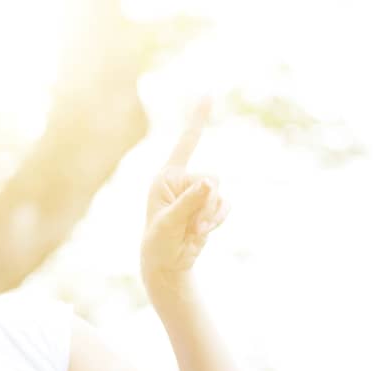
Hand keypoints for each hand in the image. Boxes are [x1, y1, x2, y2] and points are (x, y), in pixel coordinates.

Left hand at [140, 97, 229, 286]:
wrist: (167, 263)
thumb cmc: (159, 242)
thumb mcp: (170, 222)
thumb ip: (190, 201)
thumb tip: (211, 182)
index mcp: (166, 177)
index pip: (186, 144)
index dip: (197, 120)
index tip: (207, 94)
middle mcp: (183, 180)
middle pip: (213, 179)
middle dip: (206, 205)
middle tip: (192, 227)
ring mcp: (198, 193)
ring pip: (221, 193)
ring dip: (212, 216)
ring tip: (194, 232)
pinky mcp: (209, 206)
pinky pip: (226, 205)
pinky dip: (218, 220)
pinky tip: (202, 233)